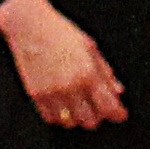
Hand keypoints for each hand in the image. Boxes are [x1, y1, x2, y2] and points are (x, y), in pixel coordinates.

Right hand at [0, 0, 126, 125]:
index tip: (120, 114)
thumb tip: (118, 91)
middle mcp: (70, 86)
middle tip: (97, 106)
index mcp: (87, 73)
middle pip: (90, 121)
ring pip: (70, 122)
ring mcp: (52, 93)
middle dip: (98, 115)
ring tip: (79, 105)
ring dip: (78, 117)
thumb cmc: (61, 32)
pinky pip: (51, 118)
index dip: (118, 114)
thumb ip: (105, 72)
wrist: (29, 26)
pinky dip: (60, 116)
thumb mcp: (90, 47)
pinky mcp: (36, 95)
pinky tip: (63, 105)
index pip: (108, 106)